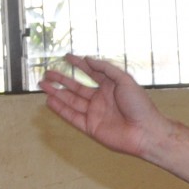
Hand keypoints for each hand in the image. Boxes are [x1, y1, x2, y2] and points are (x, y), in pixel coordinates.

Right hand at [40, 55, 170, 159]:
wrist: (145, 132)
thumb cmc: (140, 105)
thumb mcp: (125, 80)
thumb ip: (105, 69)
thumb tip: (88, 59)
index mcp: (110, 86)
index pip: (91, 73)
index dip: (79, 64)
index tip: (67, 57)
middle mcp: (101, 99)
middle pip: (76, 87)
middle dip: (61, 80)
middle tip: (48, 73)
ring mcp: (95, 113)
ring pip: (71, 101)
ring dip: (57, 93)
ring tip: (43, 85)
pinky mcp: (90, 127)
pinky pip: (72, 117)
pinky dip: (60, 109)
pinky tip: (50, 101)